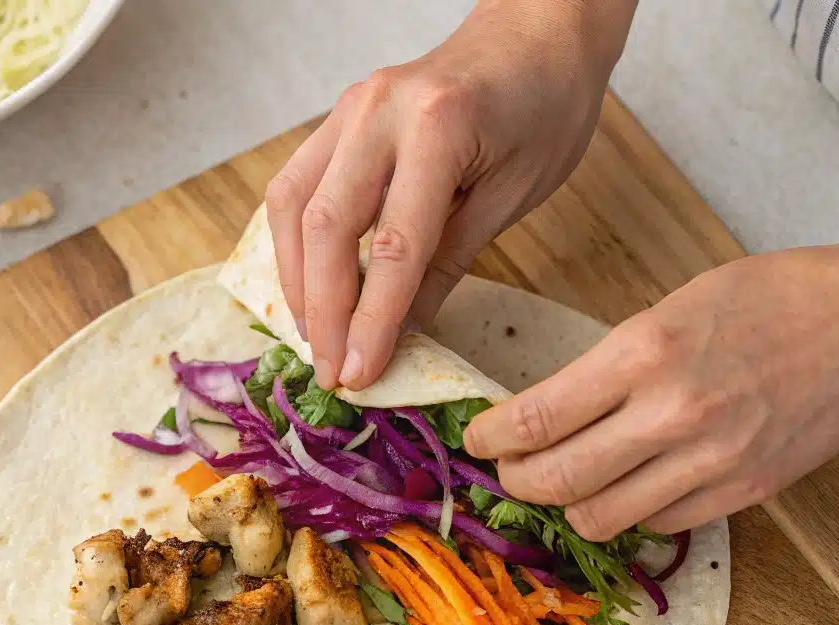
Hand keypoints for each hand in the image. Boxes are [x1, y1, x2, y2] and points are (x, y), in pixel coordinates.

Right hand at [264, 0, 636, 388]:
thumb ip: (448, 263)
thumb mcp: (512, 195)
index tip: (360, 375)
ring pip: (294, 206)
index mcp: (438, 129)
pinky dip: (295, 244)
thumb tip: (402, 333)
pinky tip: (308, 284)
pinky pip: (296, 186)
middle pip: (326, 228)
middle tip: (330, 370)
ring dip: (297, 281)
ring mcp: (349, 108)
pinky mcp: (338, 117)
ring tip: (315, 336)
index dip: (371, 321)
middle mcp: (378, 111)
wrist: (537, 30)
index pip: (393, 247)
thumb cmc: (544, 108)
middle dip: (324, 312)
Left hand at [463, 235, 838, 538]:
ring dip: (567, 506)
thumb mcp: (668, 310)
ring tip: (565, 483)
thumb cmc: (764, 299)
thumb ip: (607, 367)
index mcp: (644, 353)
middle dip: (513, 481)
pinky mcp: (742, 493)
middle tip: (507, 470)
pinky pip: (656, 526)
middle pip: (555, 480)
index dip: (491, 437)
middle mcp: (672, 414)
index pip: (536, 418)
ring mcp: (710, 461)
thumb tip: (547, 415)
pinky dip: (627, 514)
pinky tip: (626, 489)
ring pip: (599, 519)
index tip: (478, 438)